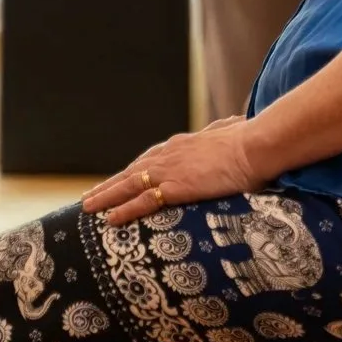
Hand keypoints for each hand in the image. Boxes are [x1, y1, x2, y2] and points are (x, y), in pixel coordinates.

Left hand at [82, 117, 262, 224]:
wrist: (255, 146)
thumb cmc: (250, 139)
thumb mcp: (233, 132)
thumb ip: (226, 129)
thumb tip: (234, 122)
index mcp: (184, 144)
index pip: (150, 158)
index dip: (132, 170)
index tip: (119, 178)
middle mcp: (170, 155)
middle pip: (132, 172)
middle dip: (110, 185)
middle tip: (90, 197)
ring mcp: (170, 171)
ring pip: (129, 185)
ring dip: (106, 196)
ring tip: (87, 208)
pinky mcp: (175, 187)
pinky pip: (143, 201)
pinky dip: (124, 210)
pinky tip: (109, 219)